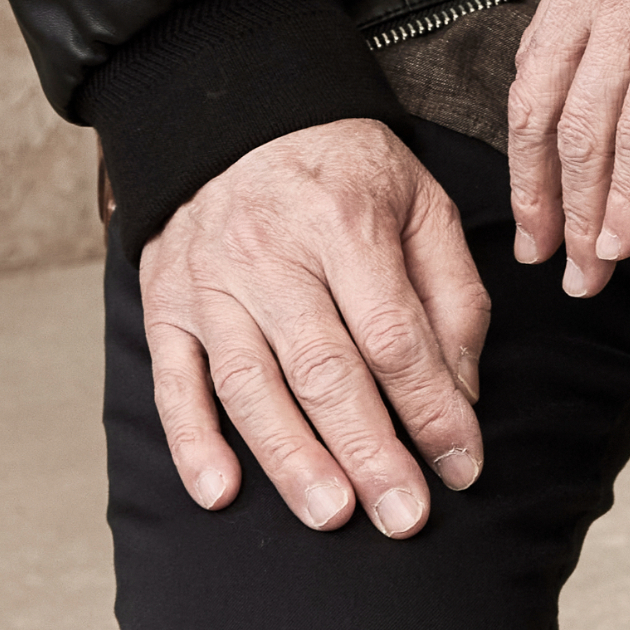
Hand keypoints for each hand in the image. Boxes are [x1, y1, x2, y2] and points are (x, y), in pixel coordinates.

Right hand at [139, 116, 490, 535]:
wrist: (234, 113)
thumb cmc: (342, 168)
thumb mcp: (418, 199)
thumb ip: (451, 292)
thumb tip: (462, 390)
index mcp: (347, 222)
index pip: (394, 333)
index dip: (432, 407)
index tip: (463, 465)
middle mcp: (274, 253)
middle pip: (324, 368)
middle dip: (370, 451)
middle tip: (404, 516)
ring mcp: (211, 283)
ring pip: (250, 385)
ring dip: (291, 458)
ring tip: (332, 515)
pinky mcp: (166, 304)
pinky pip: (173, 382)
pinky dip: (192, 442)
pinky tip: (221, 492)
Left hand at [508, 0, 629, 298]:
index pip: (533, 70)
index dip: (526, 142)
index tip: (529, 194)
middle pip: (542, 114)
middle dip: (539, 195)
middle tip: (542, 257)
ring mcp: (629, 11)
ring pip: (585, 135)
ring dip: (583, 214)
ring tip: (587, 270)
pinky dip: (629, 193)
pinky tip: (623, 237)